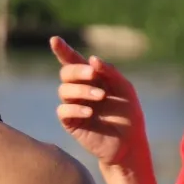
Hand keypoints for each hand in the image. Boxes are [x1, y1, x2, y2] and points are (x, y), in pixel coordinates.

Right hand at [51, 36, 147, 169]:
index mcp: (92, 78)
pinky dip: (76, 108)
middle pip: (66, 73)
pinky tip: (90, 112)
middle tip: (93, 74)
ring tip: (100, 97)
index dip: (63, 50)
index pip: (73, 61)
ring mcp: (73, 105)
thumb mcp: (124, 89)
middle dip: (78, 71)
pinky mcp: (70, 122)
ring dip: (82, 90)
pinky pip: (63, 110)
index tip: (55, 40)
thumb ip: (110, 73)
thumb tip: (91, 59)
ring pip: (64, 90)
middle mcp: (79, 90)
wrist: (129, 144)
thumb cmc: (128, 115)